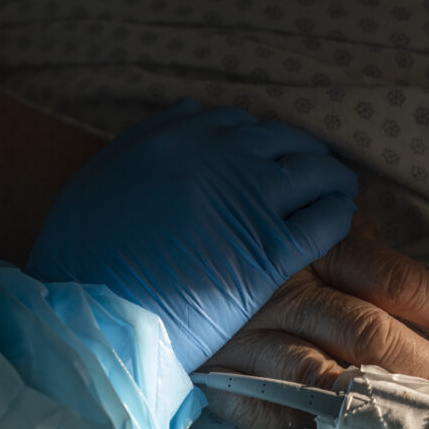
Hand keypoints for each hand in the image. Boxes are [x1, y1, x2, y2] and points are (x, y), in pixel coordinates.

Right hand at [27, 99, 357, 371]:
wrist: (96, 316)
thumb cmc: (85, 260)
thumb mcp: (101, 182)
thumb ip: (146, 143)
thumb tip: (191, 111)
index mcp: (176, 140)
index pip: (239, 124)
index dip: (264, 141)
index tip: (273, 158)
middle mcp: (219, 159)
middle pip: (284, 142)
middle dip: (306, 153)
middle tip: (318, 170)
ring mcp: (249, 201)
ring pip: (313, 174)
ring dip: (332, 179)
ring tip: (341, 190)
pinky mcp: (269, 251)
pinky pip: (321, 222)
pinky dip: (338, 215)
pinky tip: (342, 218)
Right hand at [199, 216, 428, 428]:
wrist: (163, 259)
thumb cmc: (253, 246)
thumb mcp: (305, 229)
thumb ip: (354, 249)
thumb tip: (419, 294)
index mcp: (313, 245)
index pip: (393, 279)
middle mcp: (286, 291)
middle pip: (371, 333)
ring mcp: (253, 337)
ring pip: (332, 378)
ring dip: (390, 405)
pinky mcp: (225, 375)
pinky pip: (271, 409)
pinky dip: (315, 426)